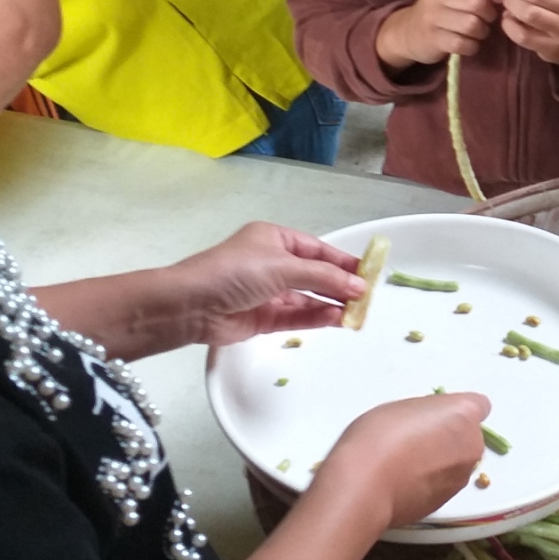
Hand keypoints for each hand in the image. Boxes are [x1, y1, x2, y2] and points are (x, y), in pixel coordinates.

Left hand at [157, 223, 366, 350]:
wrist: (190, 305)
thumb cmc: (234, 272)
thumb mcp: (283, 266)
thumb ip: (323, 277)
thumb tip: (358, 286)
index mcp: (274, 240)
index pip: (317, 250)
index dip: (343, 262)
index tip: (368, 273)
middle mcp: (272, 264)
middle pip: (314, 275)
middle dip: (339, 286)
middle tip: (366, 297)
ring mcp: (267, 292)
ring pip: (307, 298)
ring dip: (330, 304)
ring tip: (356, 313)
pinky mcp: (263, 318)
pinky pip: (296, 317)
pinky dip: (316, 318)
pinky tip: (336, 319)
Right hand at [314, 391, 490, 529]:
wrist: (366, 484)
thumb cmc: (379, 437)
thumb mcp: (403, 406)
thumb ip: (428, 413)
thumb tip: (428, 424)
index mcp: (465, 413)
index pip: (477, 406)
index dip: (454, 411)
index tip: (433, 416)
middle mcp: (471, 445)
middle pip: (467, 437)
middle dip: (448, 437)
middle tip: (415, 438)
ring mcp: (461, 476)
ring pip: (456, 463)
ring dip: (440, 462)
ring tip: (405, 463)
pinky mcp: (447, 501)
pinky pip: (443, 485)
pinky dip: (430, 483)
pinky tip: (404, 481)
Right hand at [378, 0, 500, 68]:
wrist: (408, 32)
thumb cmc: (441, 7)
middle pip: (476, 2)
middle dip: (489, 13)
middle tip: (487, 18)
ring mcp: (431, 17)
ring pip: (472, 24)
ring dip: (482, 31)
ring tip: (478, 31)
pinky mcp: (433, 39)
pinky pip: (464, 43)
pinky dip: (472, 46)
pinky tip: (469, 43)